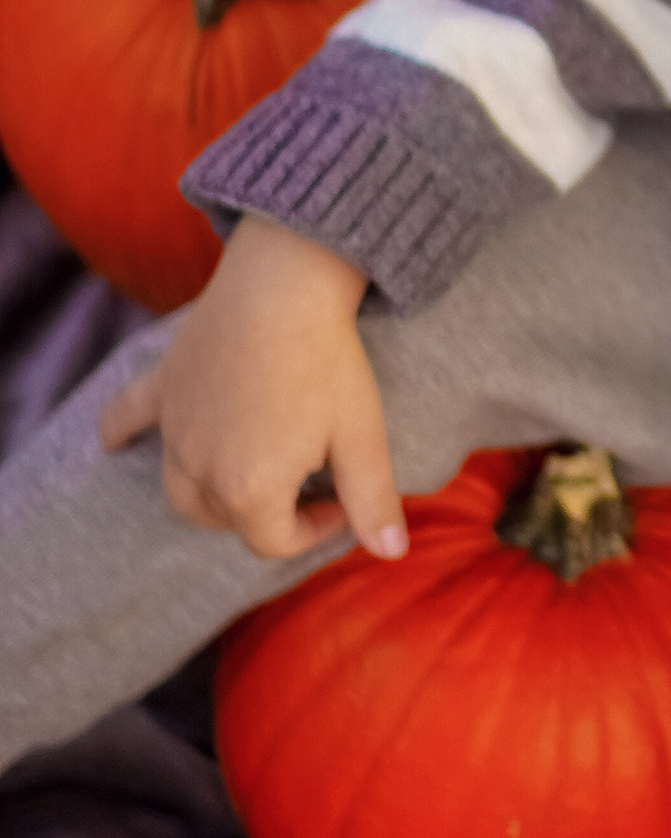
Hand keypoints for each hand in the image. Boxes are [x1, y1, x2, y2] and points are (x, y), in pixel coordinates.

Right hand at [100, 217, 403, 563]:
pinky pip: (129, 417)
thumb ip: (372, 501)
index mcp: (250, 489)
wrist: (285, 285)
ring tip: (240, 485)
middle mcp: (200, 467)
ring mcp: (175, 428)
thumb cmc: (328, 362)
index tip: (340, 499)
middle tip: (300, 483)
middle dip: (265, 516)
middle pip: (225, 519)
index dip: (313, 531)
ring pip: (180, 487)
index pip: (274, 542)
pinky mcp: (163, 386)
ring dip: (209, 496)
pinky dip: (120, 432)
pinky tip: (112, 442)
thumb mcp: (362, 437)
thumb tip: (391, 552)